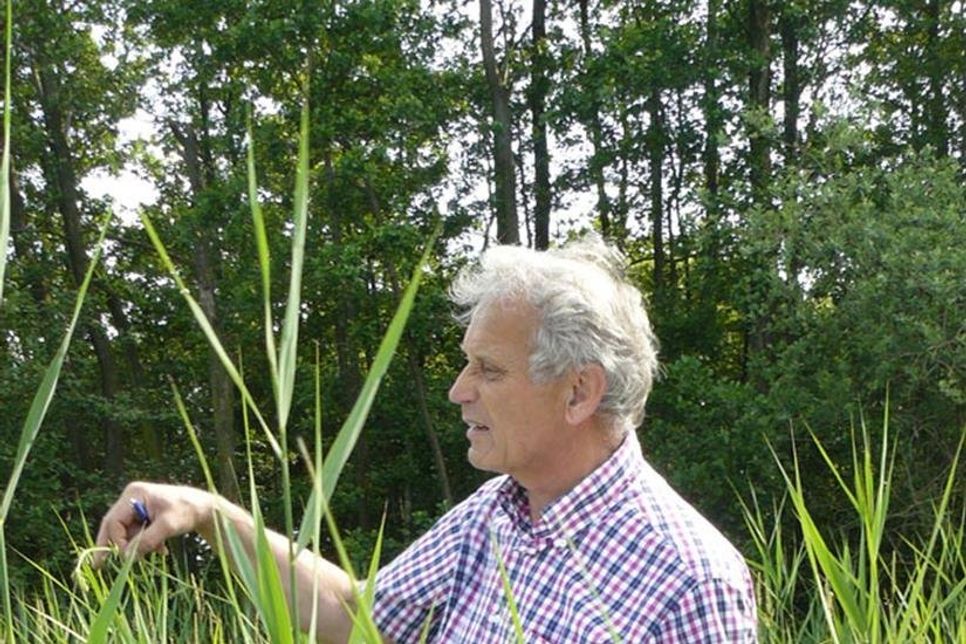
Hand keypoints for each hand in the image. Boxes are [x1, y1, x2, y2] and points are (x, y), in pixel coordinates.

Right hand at [93, 481, 213, 567]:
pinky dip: (146, 542)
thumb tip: (126, 558)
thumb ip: (146, 541)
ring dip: (139, 545)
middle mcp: (132, 497)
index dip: (117, 541)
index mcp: (134, 494)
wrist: (205, 508)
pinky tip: (162, 549)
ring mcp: (137, 505)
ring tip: (159, 549)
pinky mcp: (145, 514)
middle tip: (98, 566)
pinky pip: (137, 532)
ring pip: (128, 532)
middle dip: (115, 546)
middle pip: (115, 526)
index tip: (126, 557)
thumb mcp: (167, 526)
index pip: (114, 521)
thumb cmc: (188, 511)